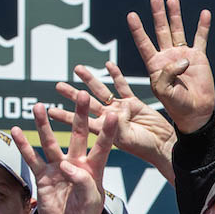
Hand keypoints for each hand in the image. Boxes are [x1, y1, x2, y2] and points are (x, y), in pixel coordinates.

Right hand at [12, 92, 117, 213]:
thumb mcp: (91, 201)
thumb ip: (83, 182)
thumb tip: (66, 165)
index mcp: (94, 169)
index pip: (103, 146)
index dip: (108, 131)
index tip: (114, 114)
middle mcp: (76, 163)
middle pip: (78, 135)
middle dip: (79, 115)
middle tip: (81, 95)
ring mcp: (58, 167)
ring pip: (50, 142)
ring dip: (44, 125)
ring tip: (39, 106)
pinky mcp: (42, 176)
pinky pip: (31, 158)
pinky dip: (23, 145)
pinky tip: (16, 129)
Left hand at [50, 63, 175, 183]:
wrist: (165, 145)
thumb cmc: (146, 148)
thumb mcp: (127, 140)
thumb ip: (116, 127)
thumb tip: (109, 116)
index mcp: (104, 131)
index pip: (80, 122)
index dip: (65, 116)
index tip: (49, 110)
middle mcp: (109, 119)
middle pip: (87, 104)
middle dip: (72, 94)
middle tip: (58, 85)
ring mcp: (121, 109)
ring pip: (102, 91)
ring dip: (90, 80)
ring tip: (77, 69)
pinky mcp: (134, 103)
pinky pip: (122, 86)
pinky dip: (116, 75)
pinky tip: (107, 65)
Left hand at [127, 0, 214, 133]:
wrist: (196, 112)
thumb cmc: (176, 104)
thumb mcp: (163, 91)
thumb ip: (167, 73)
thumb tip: (183, 59)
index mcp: (155, 64)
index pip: (144, 43)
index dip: (138, 29)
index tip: (132, 15)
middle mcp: (168, 56)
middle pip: (160, 31)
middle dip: (158, 15)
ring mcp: (183, 55)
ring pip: (178, 30)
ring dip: (175, 15)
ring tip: (172, 0)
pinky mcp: (199, 58)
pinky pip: (201, 38)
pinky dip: (202, 26)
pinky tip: (204, 13)